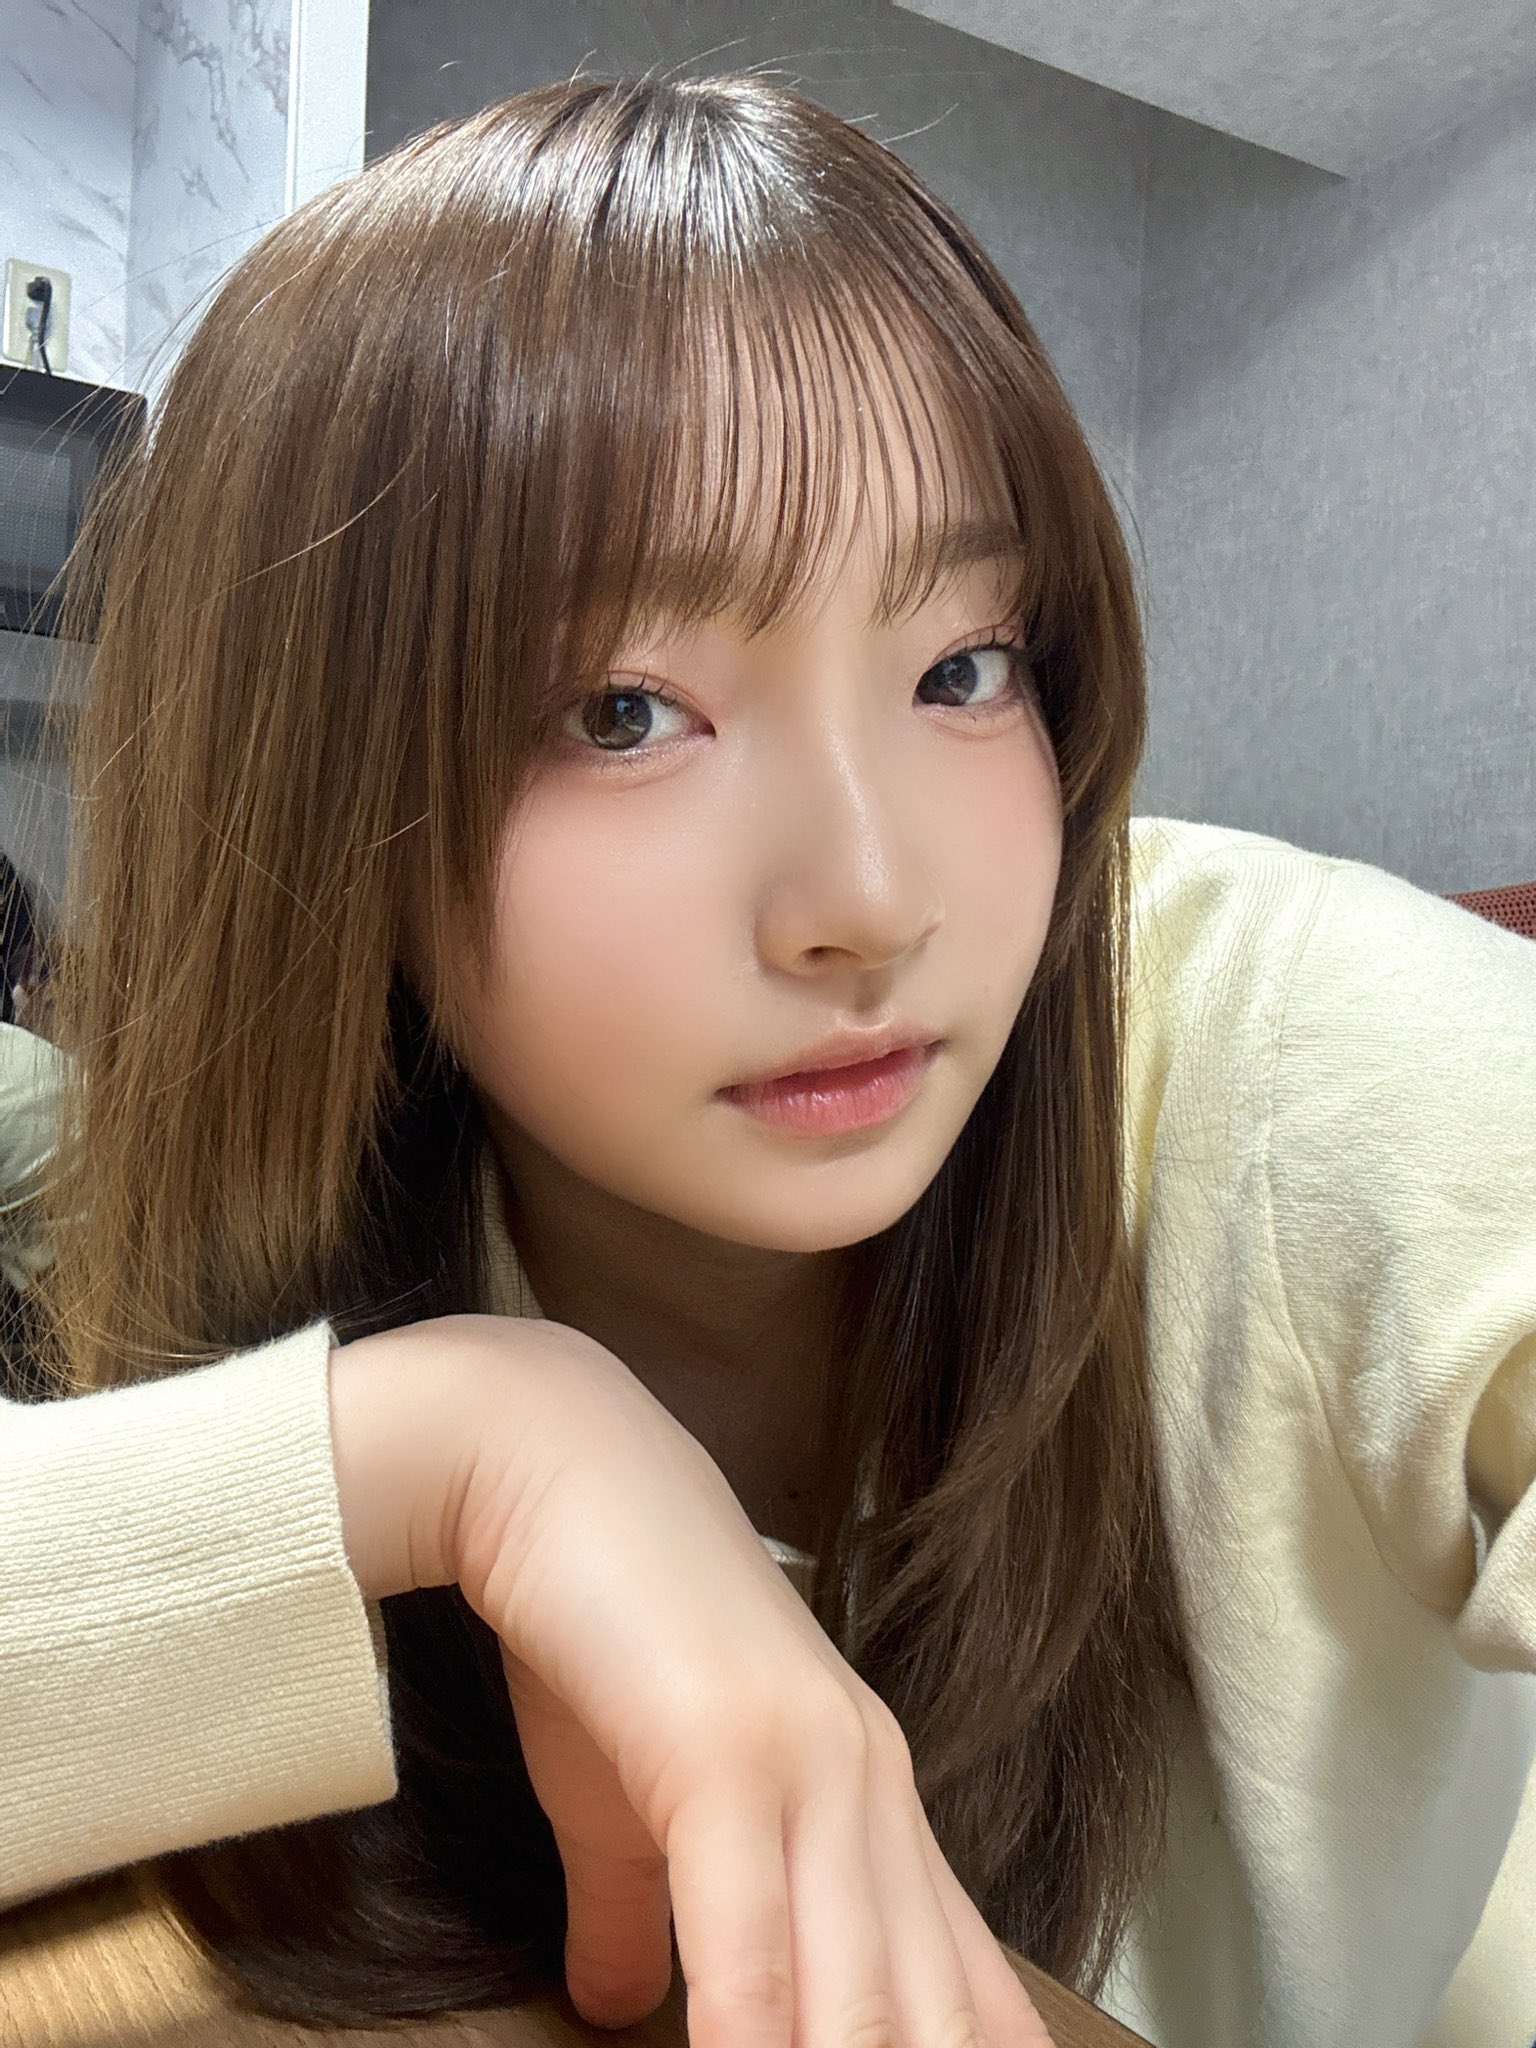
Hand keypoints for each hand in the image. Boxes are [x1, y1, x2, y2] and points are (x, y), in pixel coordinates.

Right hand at [429, 1314, 1054, 2047]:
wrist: (553, 1472)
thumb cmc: (598, 1639)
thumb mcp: (623, 1807)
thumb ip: (639, 1914)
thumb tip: (611, 2009)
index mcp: (869, 1810)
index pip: (967, 1999)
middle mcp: (871, 1795)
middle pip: (940, 2022)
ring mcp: (813, 1768)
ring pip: (866, 2001)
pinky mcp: (729, 1753)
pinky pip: (755, 1943)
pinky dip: (753, 2041)